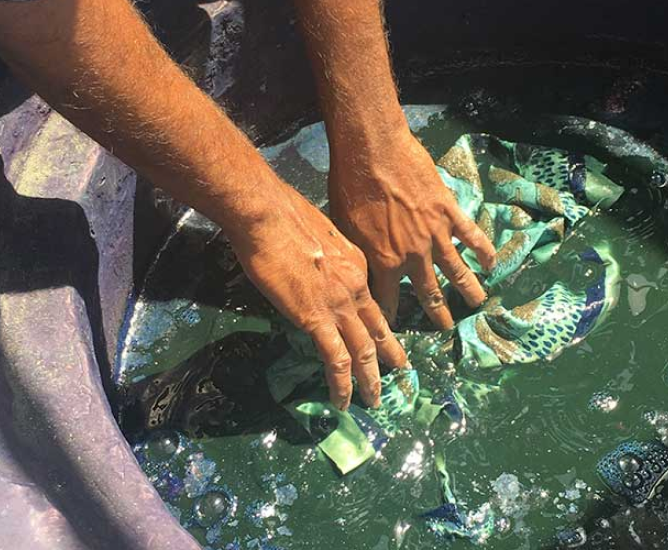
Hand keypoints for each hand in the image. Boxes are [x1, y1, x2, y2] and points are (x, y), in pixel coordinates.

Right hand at [226, 180, 406, 409]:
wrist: (268, 214)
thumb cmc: (282, 215)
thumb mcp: (316, 232)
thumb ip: (322, 254)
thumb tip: (311, 264)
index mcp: (356, 264)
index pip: (370, 300)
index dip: (376, 320)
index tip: (380, 333)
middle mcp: (355, 286)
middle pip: (377, 328)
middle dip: (389, 354)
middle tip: (400, 370)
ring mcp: (338, 305)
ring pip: (362, 350)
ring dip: (369, 379)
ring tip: (375, 400)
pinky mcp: (316, 319)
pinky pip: (336, 360)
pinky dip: (342, 385)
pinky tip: (342, 401)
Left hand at [328, 129, 497, 328]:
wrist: (372, 152)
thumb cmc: (350, 186)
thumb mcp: (343, 229)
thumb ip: (358, 255)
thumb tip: (358, 273)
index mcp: (384, 262)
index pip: (389, 302)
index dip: (391, 321)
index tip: (395, 334)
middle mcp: (413, 256)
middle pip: (429, 293)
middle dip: (437, 314)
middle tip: (446, 329)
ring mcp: (435, 234)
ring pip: (457, 271)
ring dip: (469, 290)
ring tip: (477, 304)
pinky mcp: (449, 212)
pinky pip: (472, 236)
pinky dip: (484, 251)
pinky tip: (492, 264)